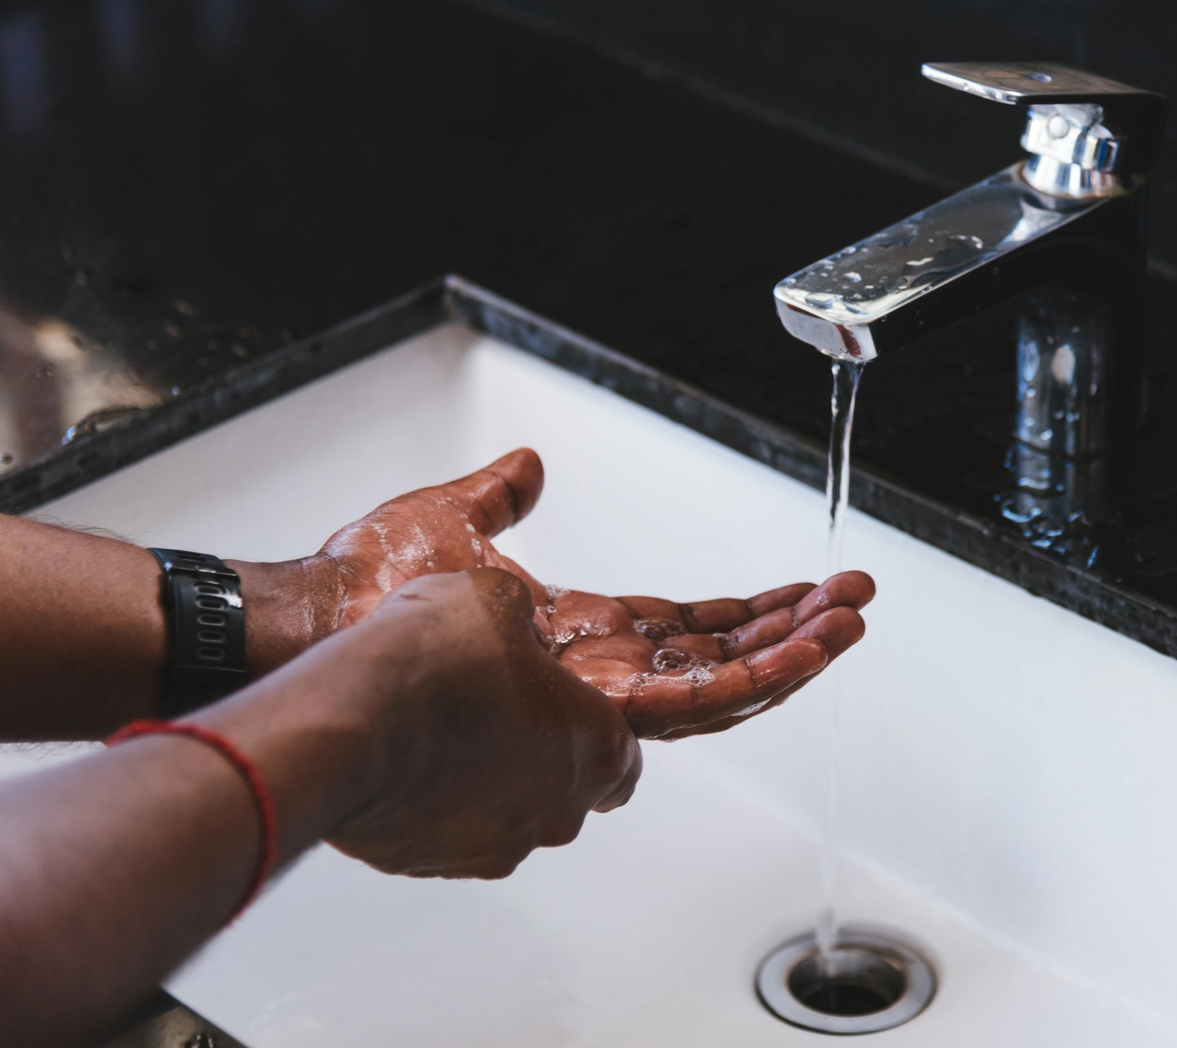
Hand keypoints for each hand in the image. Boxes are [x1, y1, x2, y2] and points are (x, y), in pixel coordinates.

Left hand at [237, 449, 875, 739]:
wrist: (322, 619)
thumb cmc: (367, 586)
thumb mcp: (455, 522)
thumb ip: (501, 500)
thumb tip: (525, 469)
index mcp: (584, 634)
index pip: (691, 628)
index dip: (753, 613)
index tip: (806, 592)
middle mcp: (601, 674)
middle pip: (722, 662)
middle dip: (795, 634)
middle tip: (853, 604)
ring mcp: (598, 697)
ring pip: (723, 687)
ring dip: (794, 653)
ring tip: (850, 621)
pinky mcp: (593, 707)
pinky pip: (695, 701)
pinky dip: (757, 674)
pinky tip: (805, 647)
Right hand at [287, 568, 641, 878]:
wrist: (350, 727)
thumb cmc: (434, 664)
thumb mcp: (495, 598)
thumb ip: (523, 617)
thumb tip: (513, 625)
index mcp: (599, 748)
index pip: (625, 758)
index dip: (595, 730)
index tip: (568, 714)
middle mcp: (562, 811)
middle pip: (569, 789)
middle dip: (542, 754)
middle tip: (498, 711)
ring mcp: (502, 846)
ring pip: (510, 815)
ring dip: (489, 781)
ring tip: (444, 731)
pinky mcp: (440, 866)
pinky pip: (451, 834)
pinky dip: (439, 805)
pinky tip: (409, 761)